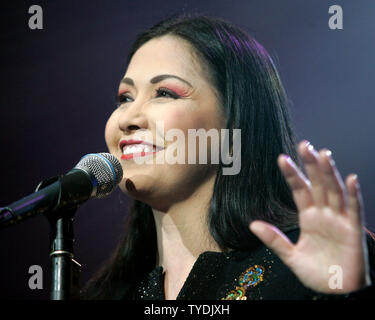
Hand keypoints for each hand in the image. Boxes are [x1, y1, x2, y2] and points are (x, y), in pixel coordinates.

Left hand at [249, 140, 370, 293]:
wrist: (335, 292)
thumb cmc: (316, 273)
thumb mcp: (290, 256)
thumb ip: (274, 239)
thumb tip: (252, 224)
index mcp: (309, 217)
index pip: (300, 190)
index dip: (292, 174)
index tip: (282, 158)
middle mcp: (324, 214)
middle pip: (318, 184)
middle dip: (311, 164)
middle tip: (304, 144)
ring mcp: (339, 220)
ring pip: (334, 191)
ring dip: (330, 173)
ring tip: (323, 154)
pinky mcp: (353, 230)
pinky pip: (354, 210)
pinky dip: (353, 195)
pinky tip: (350, 179)